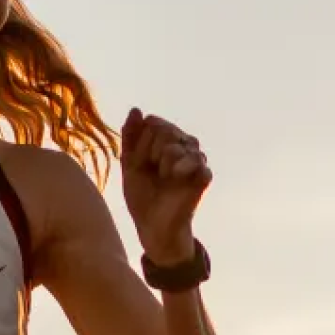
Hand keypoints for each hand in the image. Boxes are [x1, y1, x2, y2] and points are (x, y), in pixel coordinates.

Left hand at [121, 106, 210, 268]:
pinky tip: (176, 181)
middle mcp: (184, 145)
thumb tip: (136, 109)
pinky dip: (179, 171)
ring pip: (175, 145)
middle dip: (149, 154)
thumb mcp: (129, 163)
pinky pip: (193, 160)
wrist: (152, 225)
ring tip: (165, 179)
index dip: (141, 143)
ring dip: (162, 165)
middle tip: (153, 173)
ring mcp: (196, 159)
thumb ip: (131, 136)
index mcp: (166, 140)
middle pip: (163, 130)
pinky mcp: (204, 175)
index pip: (152, 122)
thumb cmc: (142, 195)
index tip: (141, 163)